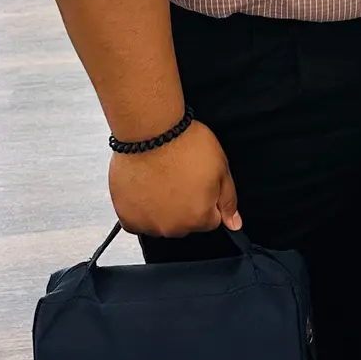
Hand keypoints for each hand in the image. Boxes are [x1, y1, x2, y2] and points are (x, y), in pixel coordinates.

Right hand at [108, 119, 241, 238]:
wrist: (151, 131)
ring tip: (160, 179)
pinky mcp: (126, 217)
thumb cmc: (186, 145)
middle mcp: (173, 228)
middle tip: (179, 177)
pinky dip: (140, 209)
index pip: (211, 220)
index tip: (199, 180)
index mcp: (199, 218)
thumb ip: (228, 200)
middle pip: (185, 223)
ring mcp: (147, 224)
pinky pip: (136, 221)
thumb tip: (235, 224)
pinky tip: (144, 187)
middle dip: (185, 205)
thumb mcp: (221, 168)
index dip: (207, 198)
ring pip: (160, 223)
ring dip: (161, 208)